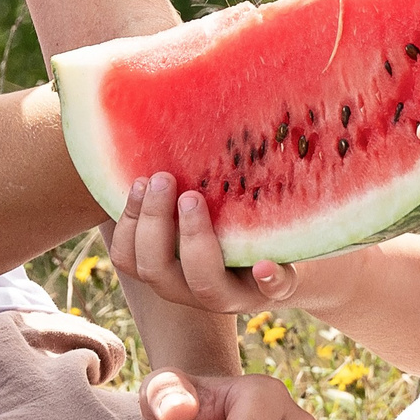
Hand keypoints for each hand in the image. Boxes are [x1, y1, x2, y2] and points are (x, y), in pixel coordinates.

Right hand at [108, 172, 356, 316]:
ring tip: (194, 198)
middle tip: (165, 179)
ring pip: (204, 286)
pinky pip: (272, 291)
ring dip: (194, 241)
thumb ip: (171, 183)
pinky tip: (266, 263)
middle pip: (156, 272)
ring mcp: (236, 295)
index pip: (128, 257)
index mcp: (170, 268)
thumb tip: (138, 124)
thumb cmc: (232, 217)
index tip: (140, 181)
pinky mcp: (278, 288)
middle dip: (155, 224)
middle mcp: (195, 289)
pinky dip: (267, 280)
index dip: (127, 222)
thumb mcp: (199, 203)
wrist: (293, 253)